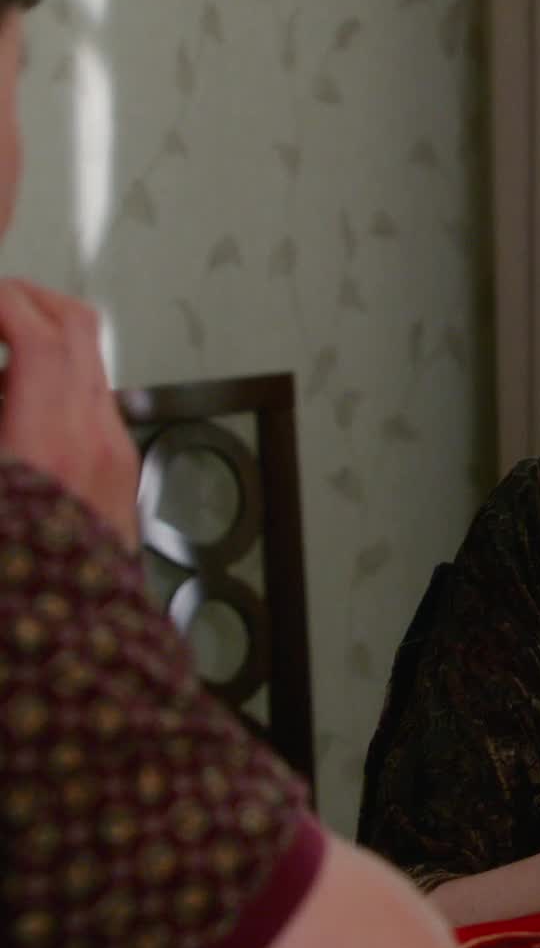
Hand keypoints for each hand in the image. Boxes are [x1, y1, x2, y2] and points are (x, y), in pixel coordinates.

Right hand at [0, 279, 138, 548]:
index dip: (1, 301)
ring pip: (87, 361)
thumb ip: (6, 409)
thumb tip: (7, 384)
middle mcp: (97, 437)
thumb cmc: (21, 573)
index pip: (40, 335)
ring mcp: (116, 452)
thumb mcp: (3, 483)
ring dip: (37, 338)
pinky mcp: (119, 470)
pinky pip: (91, 400)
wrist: (73, 647)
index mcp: (52, 440)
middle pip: (78, 329)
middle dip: (24, 300)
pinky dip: (52, 379)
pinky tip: (9, 405)